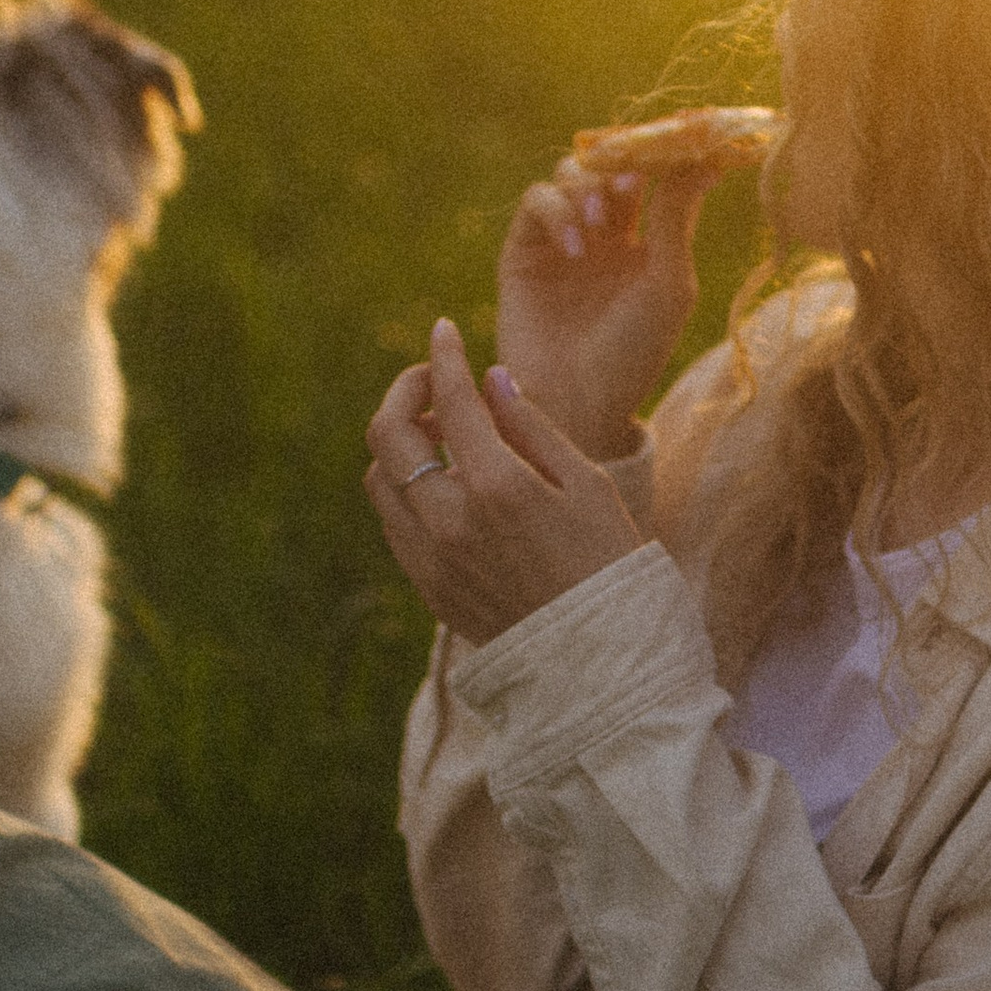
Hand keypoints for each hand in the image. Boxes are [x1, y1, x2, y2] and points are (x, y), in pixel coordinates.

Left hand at [366, 320, 649, 642]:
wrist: (602, 659)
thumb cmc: (610, 563)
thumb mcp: (587, 485)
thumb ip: (531, 428)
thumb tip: (491, 380)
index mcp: (497, 487)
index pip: (449, 400)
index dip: (443, 357)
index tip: (444, 331)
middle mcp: (450, 521)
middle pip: (388, 434)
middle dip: (405, 392)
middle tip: (434, 381)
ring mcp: (432, 558)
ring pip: (380, 478)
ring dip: (401, 443)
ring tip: (441, 434)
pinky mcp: (428, 587)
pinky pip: (393, 521)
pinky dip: (406, 488)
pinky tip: (443, 483)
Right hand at [493, 156, 721, 458]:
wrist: (576, 404)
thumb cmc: (633, 354)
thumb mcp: (668, 283)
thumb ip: (676, 216)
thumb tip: (706, 157)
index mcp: (646, 241)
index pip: (654, 175)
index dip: (665, 150)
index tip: (684, 135)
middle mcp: (603, 235)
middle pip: (609, 164)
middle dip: (622, 162)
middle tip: (632, 181)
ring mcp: (561, 239)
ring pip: (570, 173)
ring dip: (589, 185)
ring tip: (601, 224)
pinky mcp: (522, 250)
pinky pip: (535, 200)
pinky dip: (556, 210)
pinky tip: (575, 246)